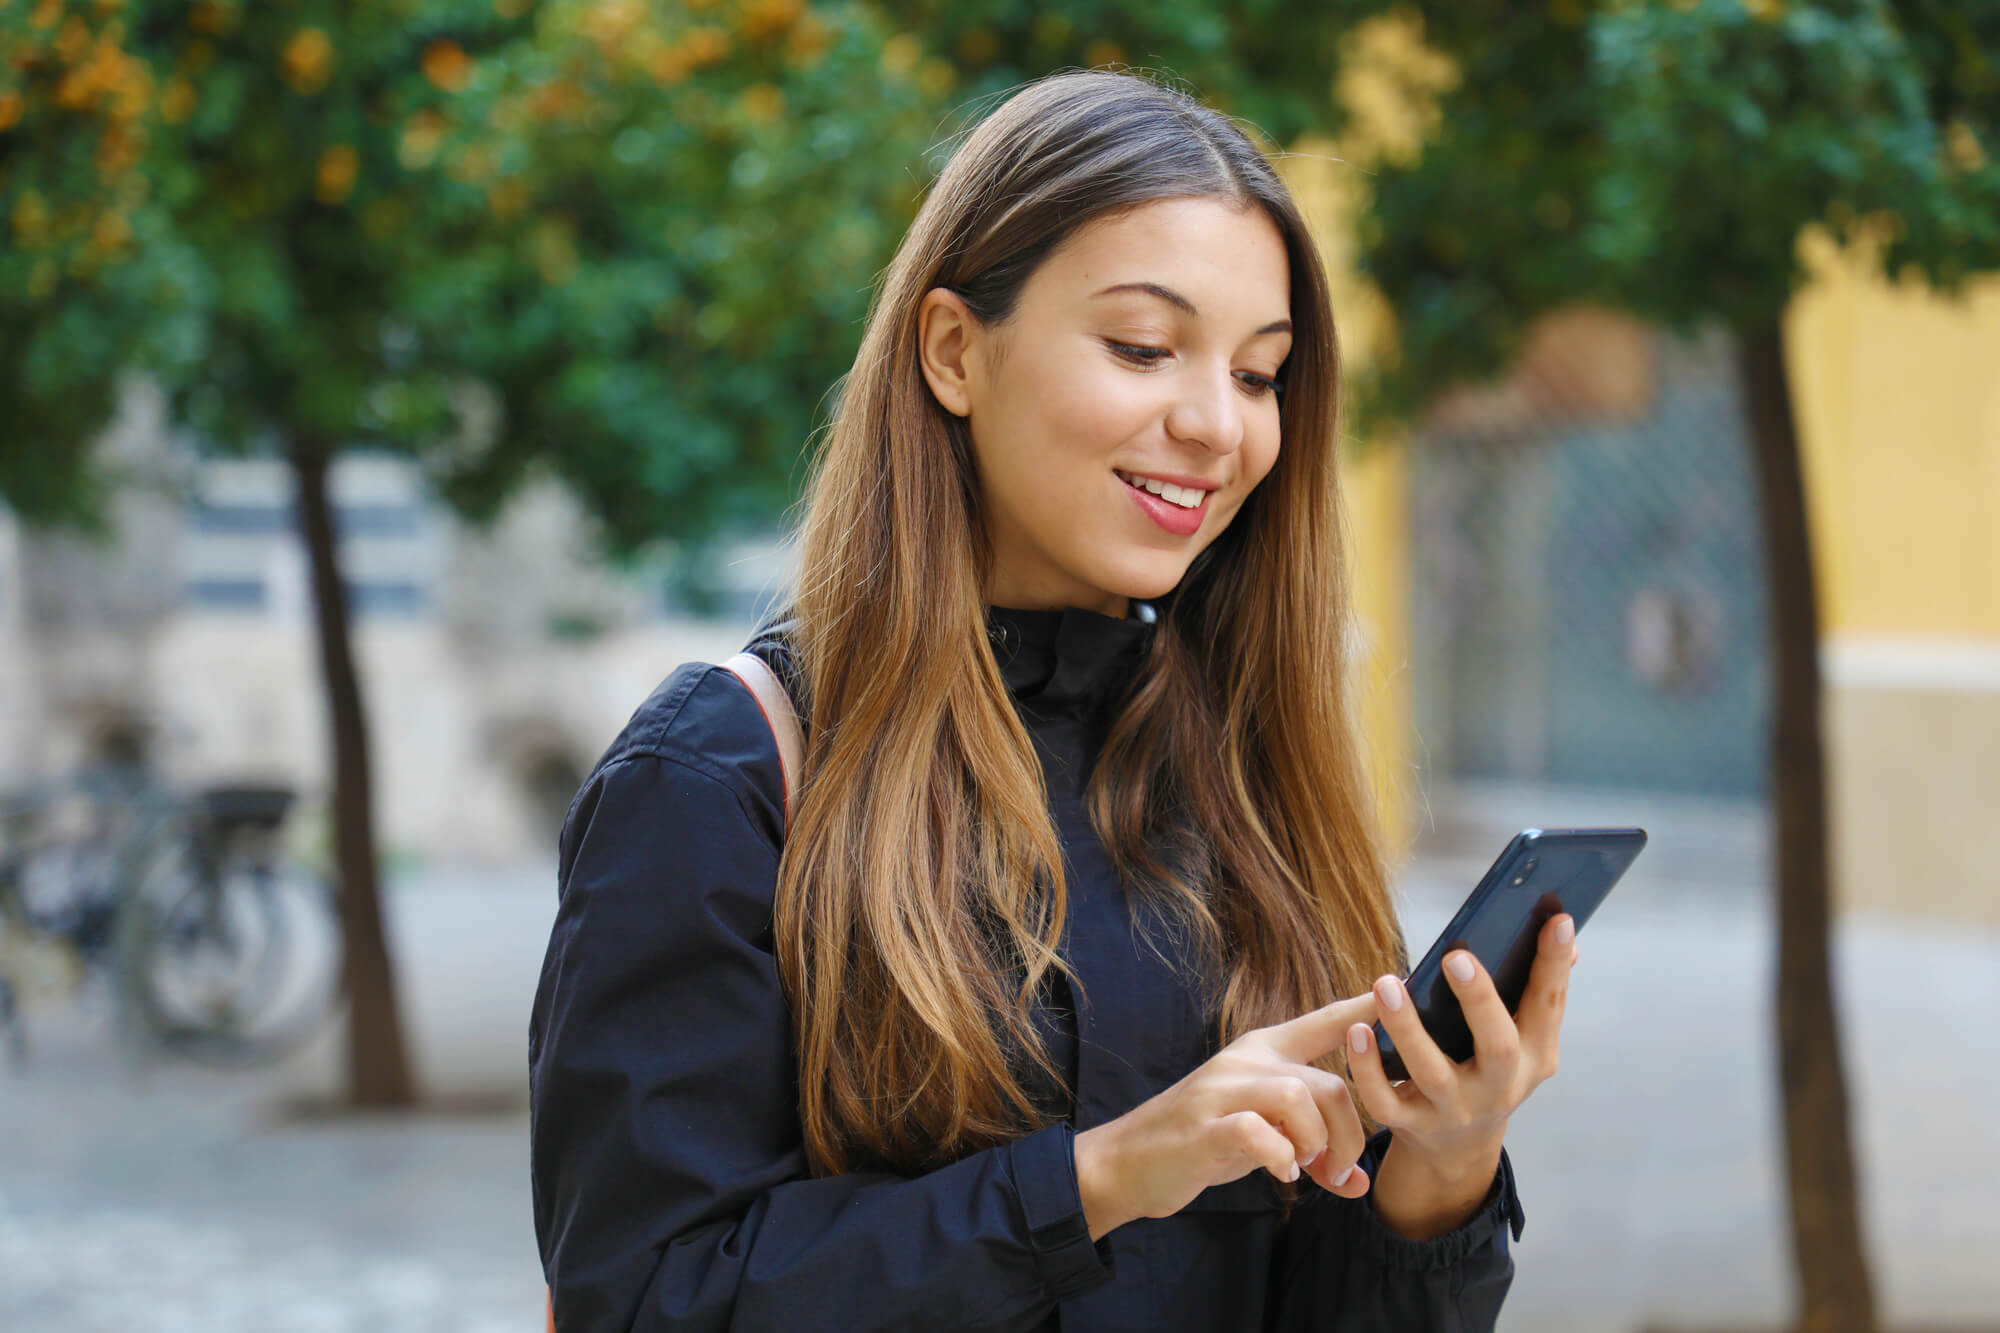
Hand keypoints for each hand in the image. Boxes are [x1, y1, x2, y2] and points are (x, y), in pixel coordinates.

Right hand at [1074, 991, 1385, 1240]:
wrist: (1128, 1162)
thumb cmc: (1202, 1142)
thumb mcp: (1262, 1138)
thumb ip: (1309, 1147)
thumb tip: (1361, 1182)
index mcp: (1261, 1052)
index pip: (1321, 1022)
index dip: (1360, 1009)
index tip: (1397, 987)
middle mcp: (1245, 1061)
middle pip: (1329, 1082)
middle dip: (1349, 1134)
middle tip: (1338, 1169)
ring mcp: (1222, 1091)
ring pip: (1301, 1098)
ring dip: (1316, 1143)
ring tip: (1304, 1168)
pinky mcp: (1204, 1126)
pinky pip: (1260, 1133)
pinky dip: (1281, 1160)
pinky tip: (1279, 1175)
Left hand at [1344, 913, 1578, 1175]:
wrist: (1457, 1147)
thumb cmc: (1486, 1069)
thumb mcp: (1521, 1040)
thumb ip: (1535, 991)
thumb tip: (1562, 932)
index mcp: (1533, 1056)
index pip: (1548, 1006)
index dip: (1553, 965)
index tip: (1557, 919)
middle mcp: (1500, 1087)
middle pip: (1498, 1048)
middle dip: (1480, 1001)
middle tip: (1456, 956)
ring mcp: (1455, 1109)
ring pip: (1432, 1073)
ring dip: (1408, 1028)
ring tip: (1386, 984)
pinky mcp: (1413, 1124)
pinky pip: (1386, 1101)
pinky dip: (1368, 1069)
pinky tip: (1357, 1031)